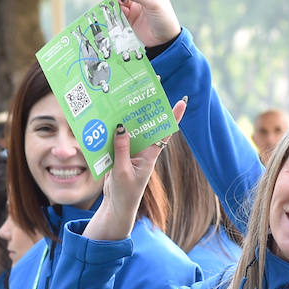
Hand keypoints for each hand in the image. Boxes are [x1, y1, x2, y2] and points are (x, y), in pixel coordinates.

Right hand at [87, 98, 187, 240]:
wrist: (117, 206)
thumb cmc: (126, 193)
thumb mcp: (123, 172)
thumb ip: (121, 150)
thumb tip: (121, 127)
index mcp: (150, 154)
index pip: (164, 131)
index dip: (173, 116)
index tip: (182, 100)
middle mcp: (143, 149)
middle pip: (147, 122)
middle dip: (147, 104)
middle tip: (148, 82)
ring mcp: (130, 149)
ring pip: (130, 126)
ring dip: (127, 111)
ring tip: (125, 91)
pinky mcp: (118, 152)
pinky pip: (116, 135)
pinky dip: (111, 126)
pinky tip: (105, 113)